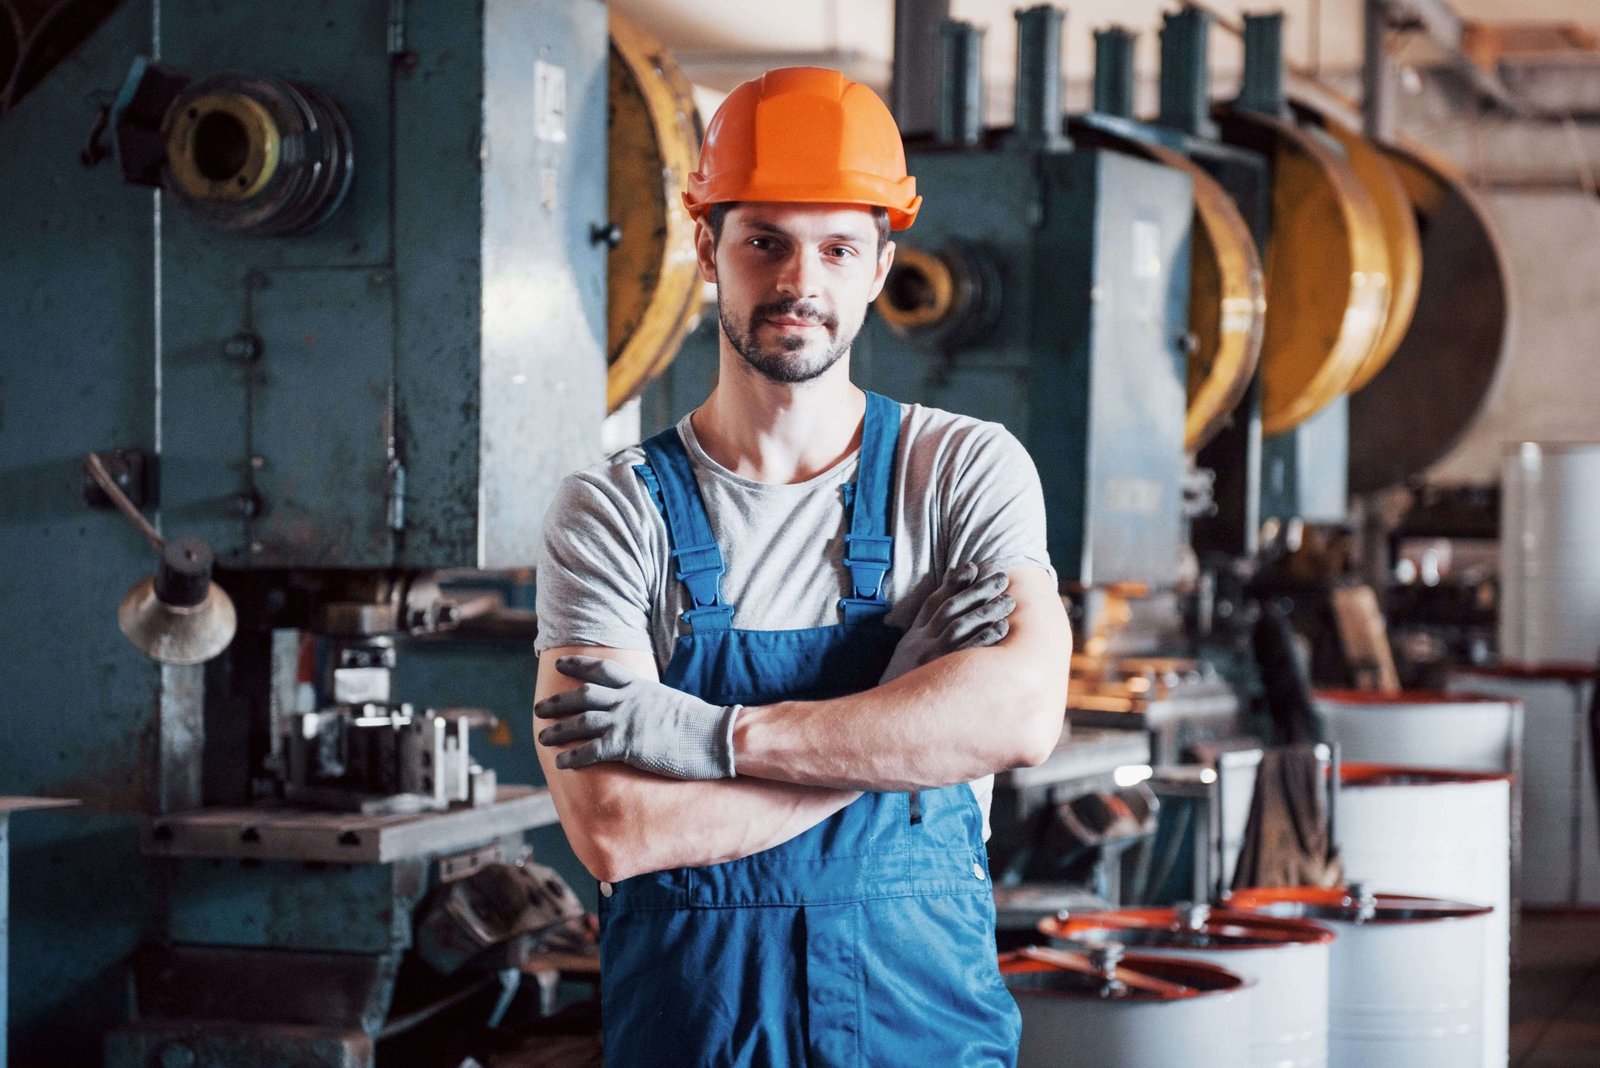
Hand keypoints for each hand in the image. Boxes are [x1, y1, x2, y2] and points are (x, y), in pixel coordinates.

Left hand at [534, 655, 739, 779]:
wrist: (716, 736)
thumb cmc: (700, 724)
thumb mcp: (671, 703)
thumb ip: (652, 704)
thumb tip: (647, 711)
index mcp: (640, 687)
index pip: (603, 669)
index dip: (579, 665)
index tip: (561, 664)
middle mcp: (629, 700)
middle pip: (584, 695)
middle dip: (559, 701)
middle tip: (540, 708)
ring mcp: (627, 721)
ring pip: (581, 721)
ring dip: (558, 729)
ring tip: (542, 737)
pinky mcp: (628, 745)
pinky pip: (591, 750)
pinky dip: (573, 756)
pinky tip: (561, 763)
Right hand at [881, 563, 1013, 683]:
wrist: (884, 722)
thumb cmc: (905, 685)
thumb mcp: (909, 654)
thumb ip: (927, 632)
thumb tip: (948, 612)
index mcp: (913, 637)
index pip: (933, 603)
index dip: (953, 583)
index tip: (973, 567)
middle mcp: (920, 644)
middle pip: (951, 610)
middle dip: (978, 592)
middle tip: (1002, 579)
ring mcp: (931, 660)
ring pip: (960, 626)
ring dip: (986, 611)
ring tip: (1008, 601)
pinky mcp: (941, 679)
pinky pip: (966, 655)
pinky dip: (984, 639)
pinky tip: (1002, 629)